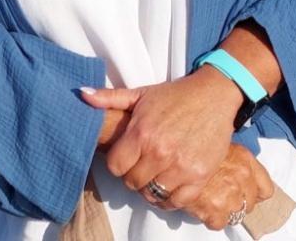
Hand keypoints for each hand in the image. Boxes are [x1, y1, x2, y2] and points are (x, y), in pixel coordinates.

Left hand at [81, 67, 244, 207]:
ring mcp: (181, 167)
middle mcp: (160, 153)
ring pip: (152, 194)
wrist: (214, 96)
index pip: (115, 166)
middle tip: (139, 166)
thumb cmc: (174, 95)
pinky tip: (167, 187)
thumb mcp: (140, 93)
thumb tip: (81, 94)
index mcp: (141, 133)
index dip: (116, 164)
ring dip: (150, 188)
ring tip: (153, 176)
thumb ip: (110, 97)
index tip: (124, 158)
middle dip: (132, 176)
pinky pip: (177, 201)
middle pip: (132, 182)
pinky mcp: (200, 176)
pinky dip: (169, 200)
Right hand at [181, 144, 273, 229]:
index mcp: (245, 159)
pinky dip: (207, 217)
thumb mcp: (215, 141)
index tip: (245, 194)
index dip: (254, 193)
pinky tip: (198, 204)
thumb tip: (234, 171)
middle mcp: (241, 175)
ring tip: (205, 197)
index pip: (265, 189)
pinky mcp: (214, 208)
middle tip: (217, 193)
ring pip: (234, 214)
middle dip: (234, 201)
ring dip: (220, 209)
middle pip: (249, 204)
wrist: (169, 148)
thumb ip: (230, 157)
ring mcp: (229, 193)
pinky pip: (218, 223)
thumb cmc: (189, 139)